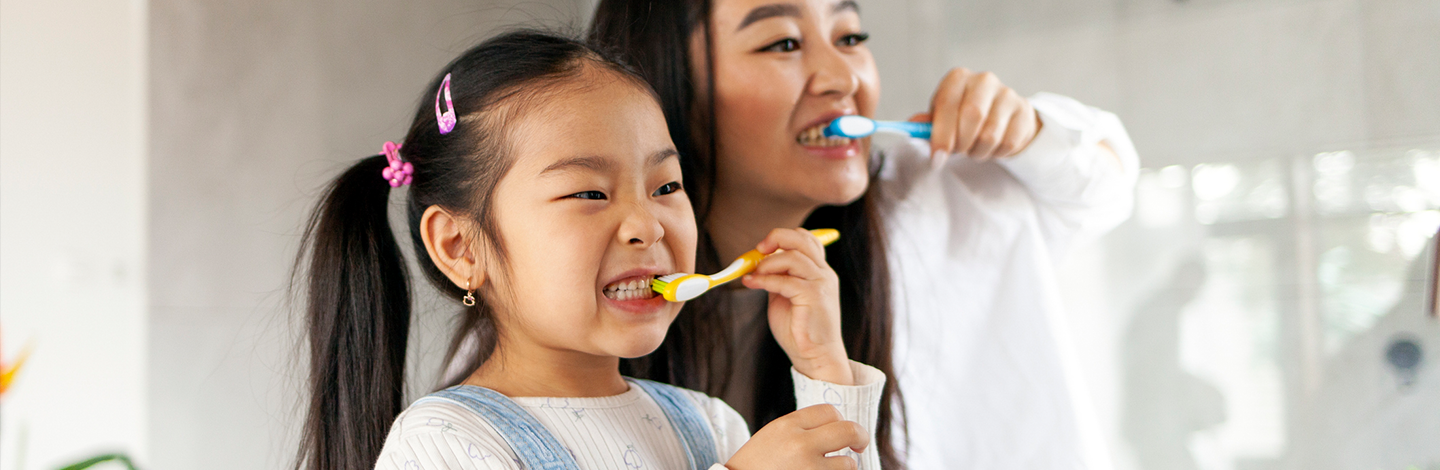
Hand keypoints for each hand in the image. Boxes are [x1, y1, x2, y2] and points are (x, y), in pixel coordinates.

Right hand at [725, 405, 869, 469]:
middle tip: (859, 446)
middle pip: (848, 431)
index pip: (829, 411)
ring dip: (844, 468)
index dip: (840, 421)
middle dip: (860, 437)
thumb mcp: (773, 437)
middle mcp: (800, 445)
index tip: (842, 432)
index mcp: (787, 426)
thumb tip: (839, 426)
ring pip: (848, 464)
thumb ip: (801, 429)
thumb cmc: (756, 465)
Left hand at [741, 228, 851, 384]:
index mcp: (820, 272)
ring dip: (767, 263)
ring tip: (753, 275)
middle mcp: (824, 274)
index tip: (763, 247)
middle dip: (777, 238)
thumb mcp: (786, 296)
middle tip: (758, 250)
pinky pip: (785, 281)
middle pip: (802, 239)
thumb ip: (779, 278)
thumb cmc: (799, 330)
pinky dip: (764, 280)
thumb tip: (759, 263)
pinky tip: (751, 284)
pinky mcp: (814, 297)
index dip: (784, 237)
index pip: (807, 239)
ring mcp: (821, 284)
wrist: (816, 357)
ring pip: (793, 257)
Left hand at [918, 67, 1041, 166]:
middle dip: (961, 143)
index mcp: (958, 78)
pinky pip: (1008, 143)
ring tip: (974, 148)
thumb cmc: (963, 117)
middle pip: (972, 116)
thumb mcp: (942, 118)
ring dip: (978, 151)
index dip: (941, 135)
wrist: (1001, 117)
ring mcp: (1007, 93)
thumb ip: (927, 124)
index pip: (947, 104)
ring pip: (990, 134)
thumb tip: (910, 127)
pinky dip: (996, 153)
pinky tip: (992, 147)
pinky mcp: (1024, 110)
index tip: (937, 157)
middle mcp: (983, 80)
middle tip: (958, 152)